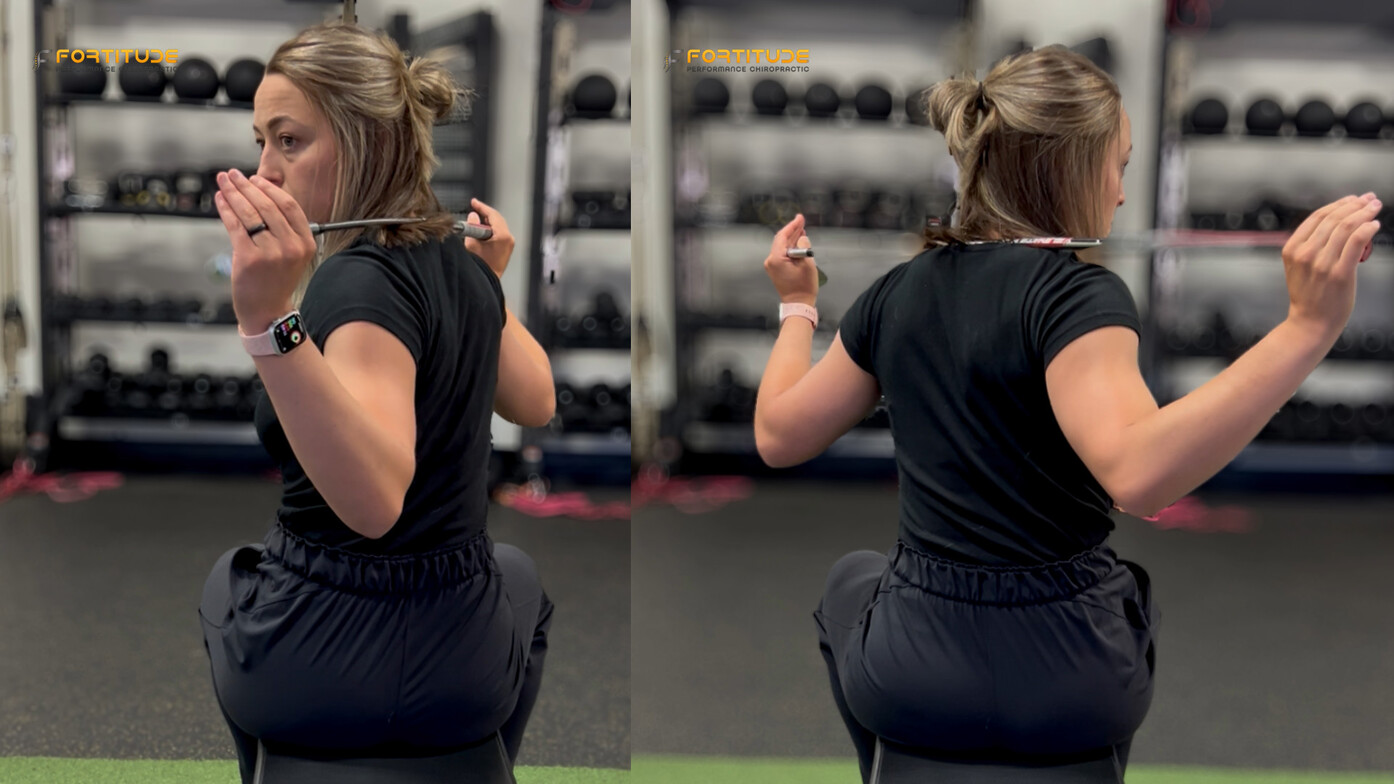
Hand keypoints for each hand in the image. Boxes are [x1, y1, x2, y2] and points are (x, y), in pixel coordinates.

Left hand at [213, 169, 316, 332]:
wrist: (267, 310)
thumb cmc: (275, 280)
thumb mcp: (291, 254)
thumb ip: (283, 228)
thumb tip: (260, 195)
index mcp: (305, 243)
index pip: (289, 206)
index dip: (270, 189)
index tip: (254, 179)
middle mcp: (291, 247)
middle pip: (267, 206)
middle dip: (247, 186)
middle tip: (233, 175)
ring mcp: (271, 253)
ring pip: (250, 213)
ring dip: (233, 193)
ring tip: (223, 182)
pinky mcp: (249, 259)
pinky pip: (235, 227)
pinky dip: (225, 210)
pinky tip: (219, 200)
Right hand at [464, 197, 514, 277]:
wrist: (487, 281)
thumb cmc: (480, 265)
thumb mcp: (472, 243)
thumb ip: (472, 227)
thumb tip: (473, 216)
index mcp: (502, 236)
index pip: (492, 215)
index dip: (481, 207)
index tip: (474, 202)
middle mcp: (509, 238)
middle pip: (497, 219)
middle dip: (485, 213)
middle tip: (474, 209)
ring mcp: (510, 244)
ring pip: (498, 226)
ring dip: (487, 221)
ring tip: (475, 220)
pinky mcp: (507, 248)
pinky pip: (500, 233)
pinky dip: (491, 229)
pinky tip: (481, 230)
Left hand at [764, 214, 818, 305]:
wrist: (798, 303)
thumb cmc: (803, 287)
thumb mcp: (808, 264)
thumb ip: (804, 247)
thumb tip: (802, 238)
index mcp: (776, 258)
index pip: (783, 236)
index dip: (792, 225)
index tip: (800, 218)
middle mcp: (771, 261)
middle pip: (781, 240)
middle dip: (792, 230)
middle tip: (801, 221)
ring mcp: (772, 266)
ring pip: (782, 246)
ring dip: (792, 238)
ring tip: (802, 230)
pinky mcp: (776, 270)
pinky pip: (782, 254)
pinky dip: (790, 247)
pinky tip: (798, 242)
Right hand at [1281, 193, 1380, 338]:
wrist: (1310, 323)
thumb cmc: (1309, 295)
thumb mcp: (1298, 267)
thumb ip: (1310, 246)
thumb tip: (1338, 222)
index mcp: (1292, 249)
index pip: (1318, 217)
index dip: (1339, 204)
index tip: (1355, 199)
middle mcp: (1305, 254)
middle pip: (1334, 219)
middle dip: (1355, 205)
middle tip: (1371, 199)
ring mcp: (1322, 264)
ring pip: (1346, 227)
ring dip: (1365, 213)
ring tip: (1376, 207)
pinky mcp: (1339, 274)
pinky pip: (1356, 242)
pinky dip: (1367, 229)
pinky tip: (1375, 224)